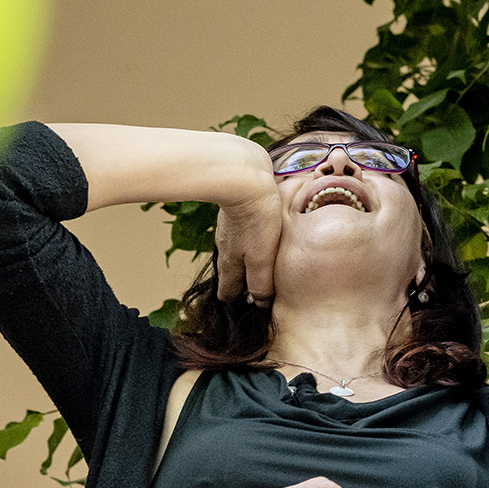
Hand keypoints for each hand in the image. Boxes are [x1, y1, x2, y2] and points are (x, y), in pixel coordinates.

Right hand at [212, 148, 280, 303]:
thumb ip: (261, 281)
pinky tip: (258, 238)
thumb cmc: (257, 217)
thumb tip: (260, 303)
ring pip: (234, 253)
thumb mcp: (262, 256)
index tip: (246, 311)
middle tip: (254, 294)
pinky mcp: (236, 213)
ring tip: (259, 270)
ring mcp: (229, 229)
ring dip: (244, 263)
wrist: (245, 176)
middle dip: (239, 286)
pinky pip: (240, 235)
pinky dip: (248, 243)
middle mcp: (226, 248)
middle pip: (230, 274)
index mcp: (231, 263)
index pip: (228, 292)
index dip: (236, 304)